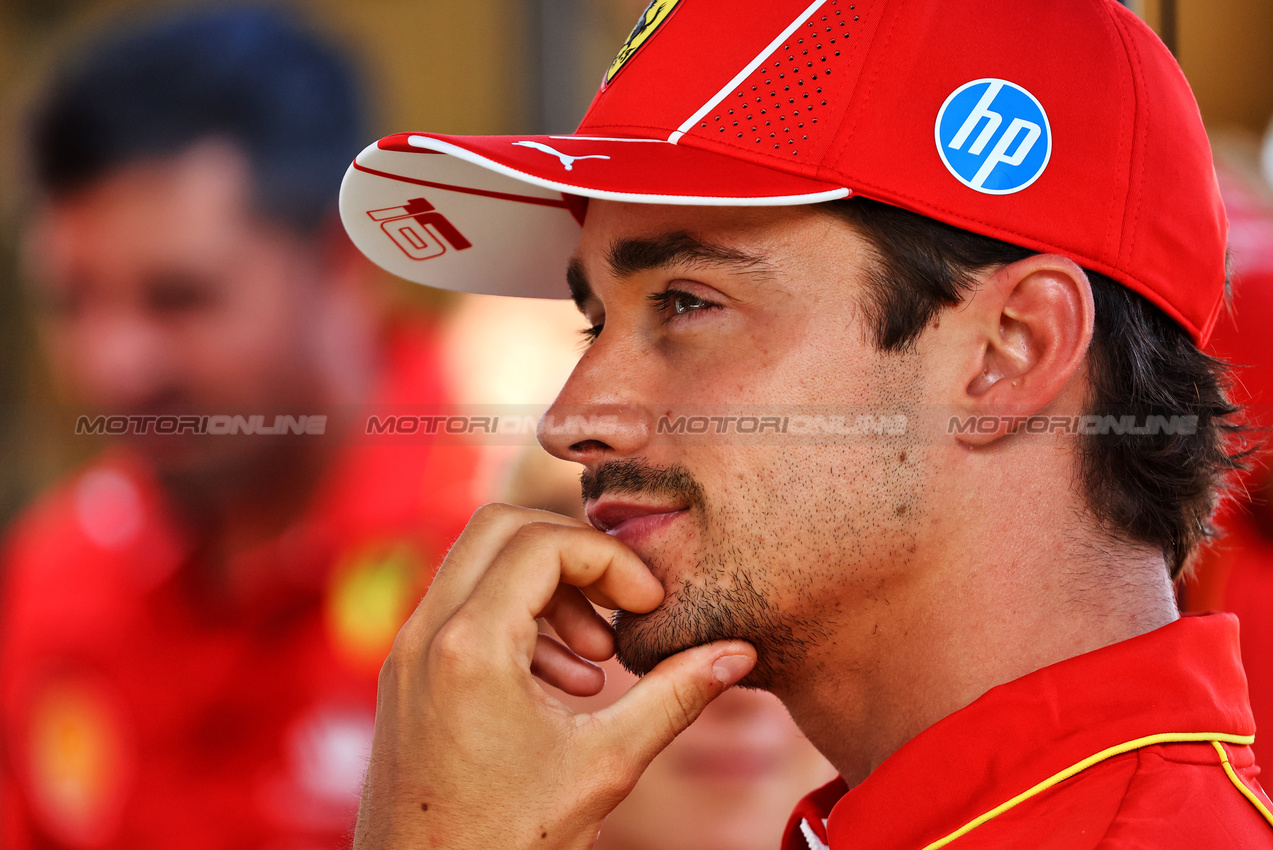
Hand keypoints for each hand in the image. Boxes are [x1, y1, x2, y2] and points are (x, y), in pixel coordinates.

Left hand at [352, 503, 757, 848]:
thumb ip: (673, 696)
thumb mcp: (606, 765)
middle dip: (573, 555)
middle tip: (619, 606)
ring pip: (477, 563)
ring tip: (595, 658)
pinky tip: (561, 682)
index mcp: (471, 647)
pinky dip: (514, 618)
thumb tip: (738, 654)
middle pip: (501, 525)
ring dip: (545, 589)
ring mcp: (407, 652)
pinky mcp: (406, 673)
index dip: (610, 560)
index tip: (647, 605)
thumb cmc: (507, 842)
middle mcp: (426, 634)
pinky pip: (461, 608)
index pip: (543, 542)